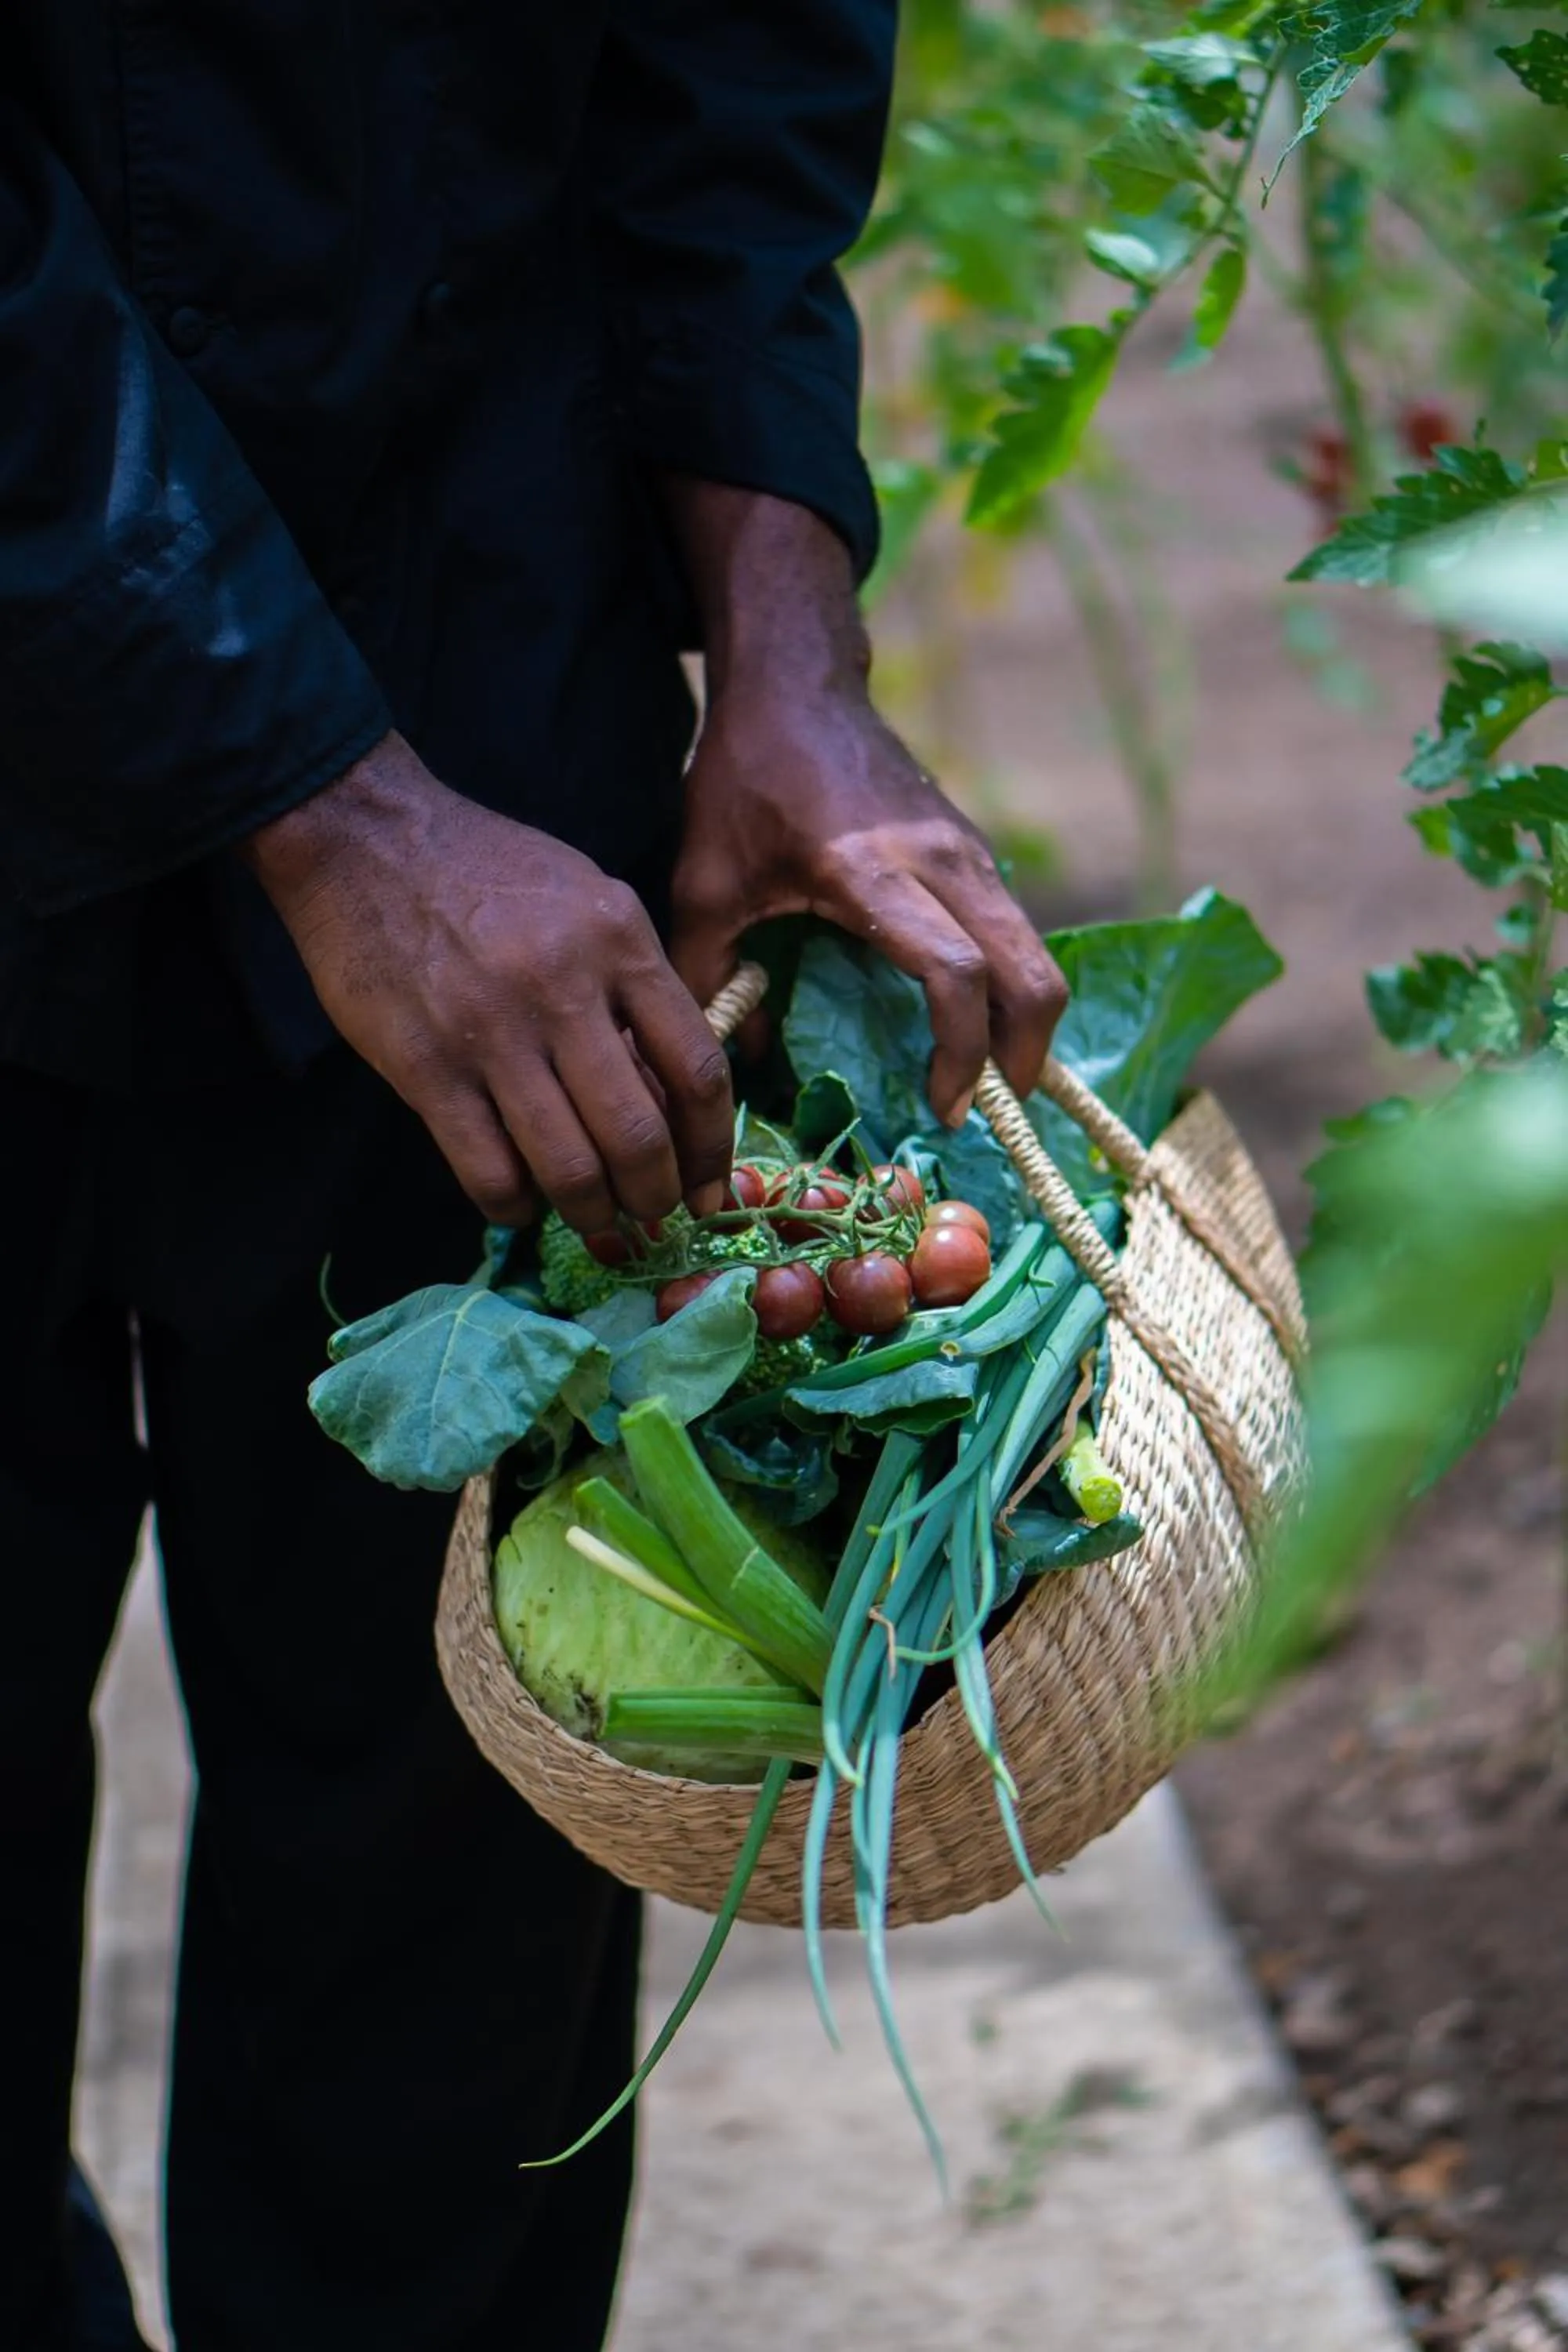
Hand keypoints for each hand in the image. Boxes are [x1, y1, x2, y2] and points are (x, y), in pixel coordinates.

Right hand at [243, 733, 733, 1230]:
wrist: (365, 839)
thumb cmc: (490, 871)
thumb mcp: (591, 899)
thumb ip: (636, 986)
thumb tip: (670, 1094)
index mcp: (620, 944)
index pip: (696, 1070)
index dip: (712, 1148)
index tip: (711, 1187)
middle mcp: (564, 991)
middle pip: (637, 1136)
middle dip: (656, 1199)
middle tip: (655, 1220)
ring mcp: (491, 1034)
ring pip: (567, 1168)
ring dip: (592, 1216)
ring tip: (597, 1225)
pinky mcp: (424, 1068)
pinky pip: (488, 1170)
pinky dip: (514, 1206)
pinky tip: (520, 1203)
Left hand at [661, 481, 1066, 1125]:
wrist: (796, 684)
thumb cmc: (743, 780)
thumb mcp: (702, 883)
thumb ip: (709, 979)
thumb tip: (740, 1065)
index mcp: (873, 872)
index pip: (955, 975)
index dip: (962, 1054)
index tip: (942, 1108)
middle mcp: (941, 861)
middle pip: (1032, 973)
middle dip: (1025, 1055)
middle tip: (992, 1110)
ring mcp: (969, 852)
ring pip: (1037, 953)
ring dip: (1027, 1023)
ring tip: (988, 1077)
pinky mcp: (974, 849)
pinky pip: (1016, 931)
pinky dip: (1011, 984)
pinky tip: (973, 1021)